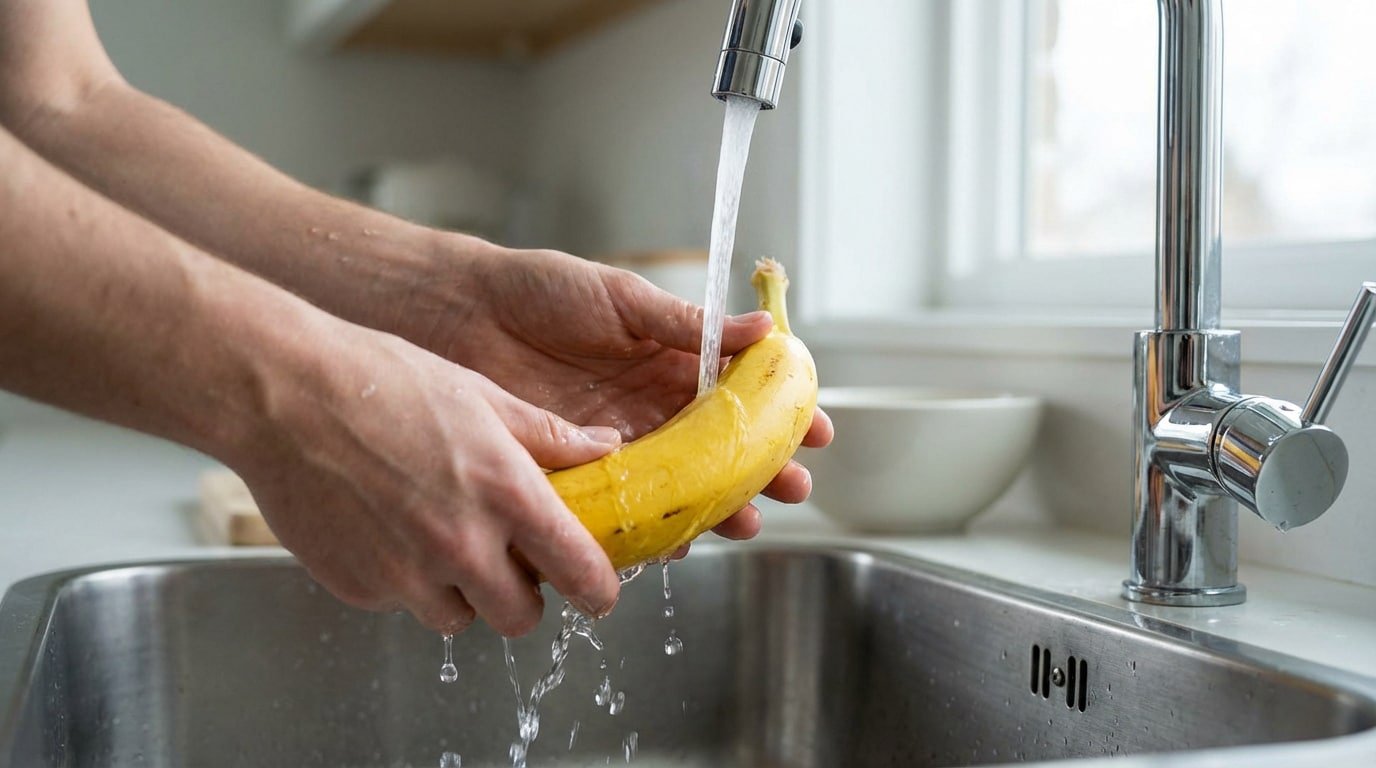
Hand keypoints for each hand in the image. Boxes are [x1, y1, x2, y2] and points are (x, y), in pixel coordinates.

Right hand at [231, 323, 623, 635]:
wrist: (282, 395)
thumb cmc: (381, 381)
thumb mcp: (481, 396)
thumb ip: (549, 436)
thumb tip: (606, 447)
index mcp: (505, 493)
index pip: (579, 572)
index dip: (597, 589)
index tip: (598, 589)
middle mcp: (461, 544)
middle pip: (521, 617)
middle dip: (523, 595)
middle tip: (509, 559)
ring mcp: (406, 574)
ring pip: (460, 617)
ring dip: (462, 591)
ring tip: (438, 534)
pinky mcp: (358, 588)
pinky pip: (401, 603)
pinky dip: (405, 580)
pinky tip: (387, 527)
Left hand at [403, 242, 834, 539]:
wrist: (461, 314)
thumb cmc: (539, 292)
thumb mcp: (622, 300)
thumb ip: (688, 323)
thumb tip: (764, 329)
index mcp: (671, 364)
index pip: (741, 396)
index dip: (781, 415)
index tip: (818, 429)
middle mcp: (653, 412)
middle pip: (721, 453)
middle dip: (762, 473)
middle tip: (792, 488)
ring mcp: (619, 448)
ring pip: (681, 490)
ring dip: (718, 509)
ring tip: (745, 522)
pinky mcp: (579, 476)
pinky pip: (625, 512)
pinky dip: (652, 530)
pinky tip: (675, 540)